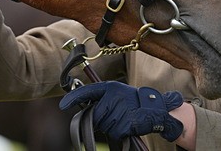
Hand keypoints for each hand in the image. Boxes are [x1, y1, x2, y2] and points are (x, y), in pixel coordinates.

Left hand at [59, 81, 183, 141]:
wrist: (157, 109)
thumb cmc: (136, 103)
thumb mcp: (119, 95)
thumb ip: (103, 100)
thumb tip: (87, 111)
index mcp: (111, 87)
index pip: (87, 92)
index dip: (73, 98)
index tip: (63, 105)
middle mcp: (113, 97)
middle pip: (95, 115)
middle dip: (101, 120)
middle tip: (116, 116)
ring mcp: (119, 110)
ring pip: (104, 126)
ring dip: (112, 127)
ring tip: (125, 119)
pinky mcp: (125, 123)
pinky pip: (115, 133)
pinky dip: (120, 133)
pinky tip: (129, 125)